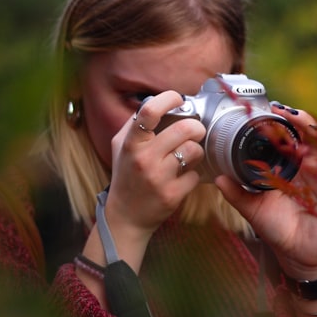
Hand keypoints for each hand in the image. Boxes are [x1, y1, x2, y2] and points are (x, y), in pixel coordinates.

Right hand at [102, 91, 206, 259]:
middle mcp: (143, 159)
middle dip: (196, 126)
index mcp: (130, 143)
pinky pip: (196, 175)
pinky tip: (184, 176)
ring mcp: (158, 178)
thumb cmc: (126, 177)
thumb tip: (157, 102)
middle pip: (183, 129)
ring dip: (197, 150)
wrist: (125, 217)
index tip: (178, 99)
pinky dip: (194, 174)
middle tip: (196, 130)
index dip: (169, 99)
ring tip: (190, 154)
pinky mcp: (172, 195)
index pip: (149, 111)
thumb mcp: (120, 147)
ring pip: (193, 150)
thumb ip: (134, 125)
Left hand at [216, 103, 316, 280]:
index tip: (274, 109)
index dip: (286, 120)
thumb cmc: (275, 227)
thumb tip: (217, 178)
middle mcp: (308, 165)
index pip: (291, 134)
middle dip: (305, 120)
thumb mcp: (252, 209)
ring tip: (312, 133)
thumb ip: (236, 193)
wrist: (293, 254)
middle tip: (292, 115)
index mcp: (288, 164)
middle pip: (313, 133)